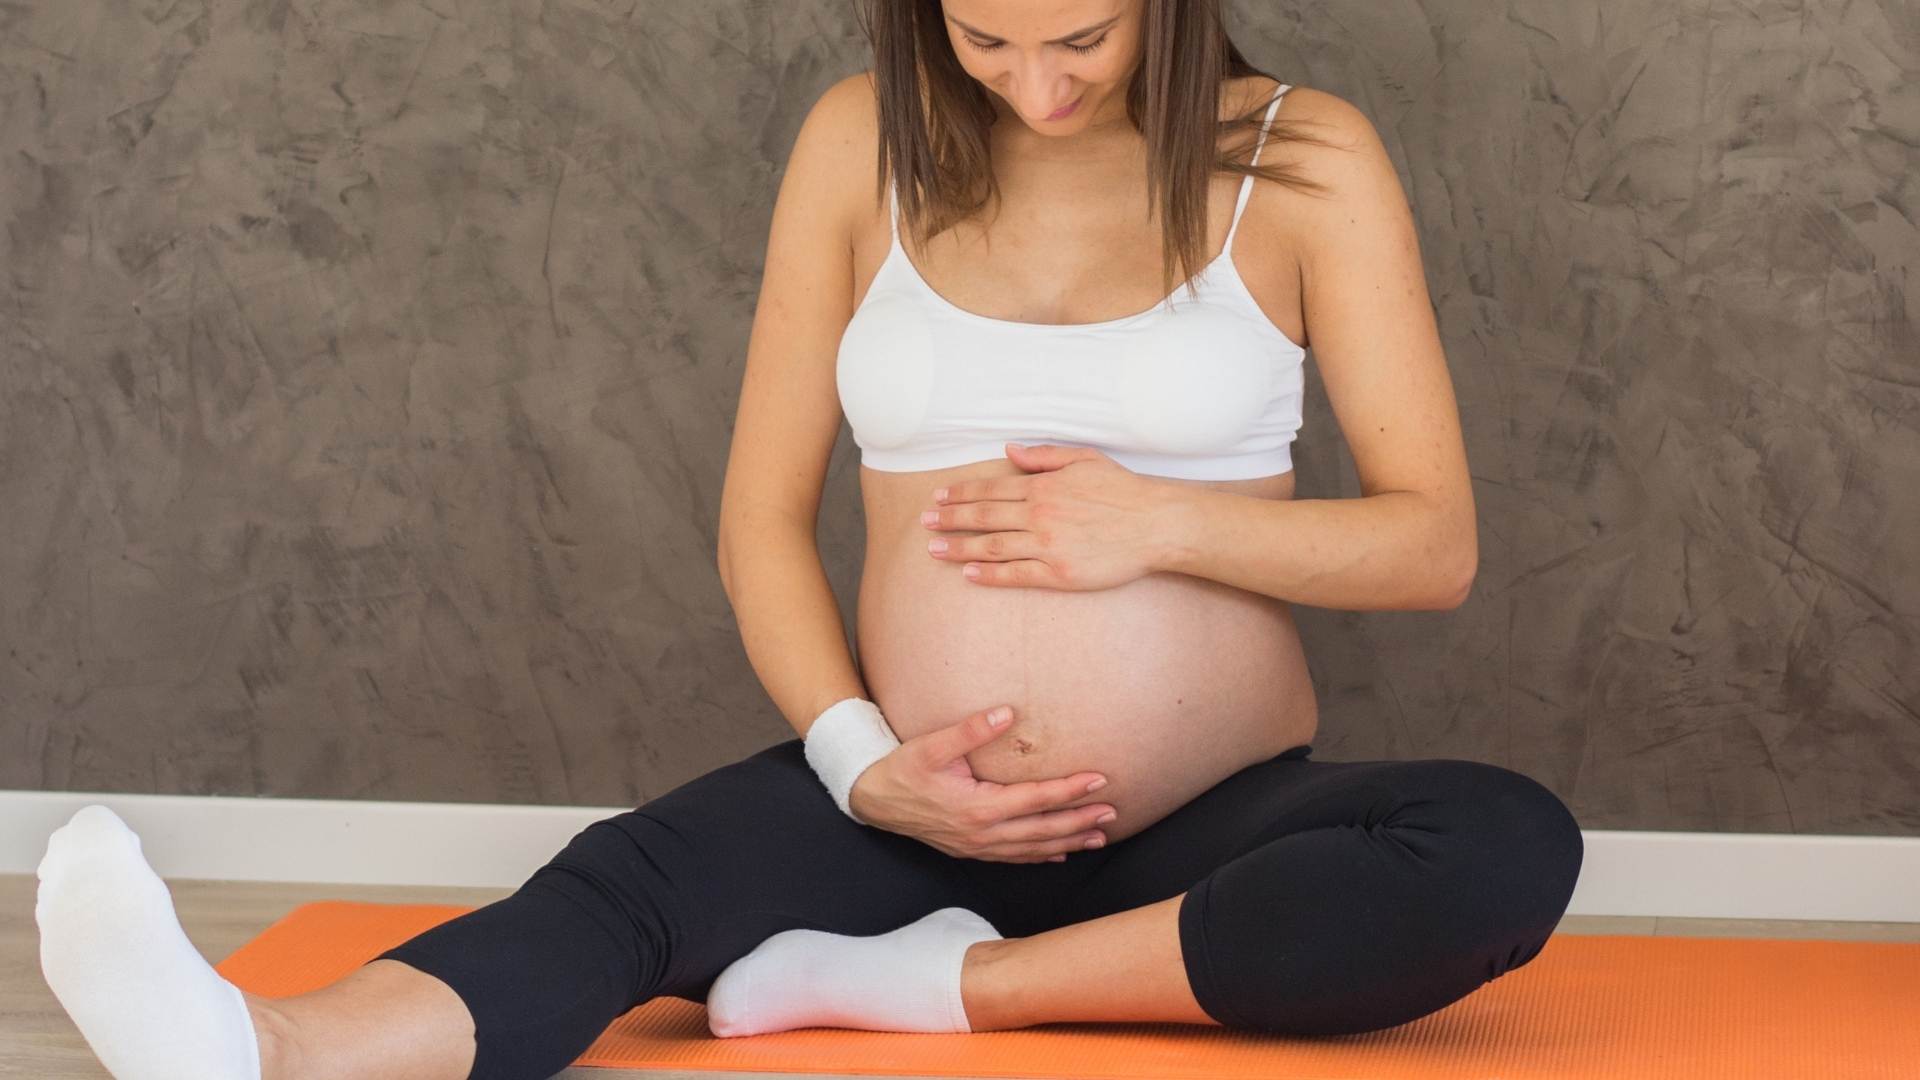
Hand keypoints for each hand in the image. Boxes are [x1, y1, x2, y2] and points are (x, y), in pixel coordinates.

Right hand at [848, 704, 1118, 862]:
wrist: (871, 800)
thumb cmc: (901, 770)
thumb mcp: (931, 745)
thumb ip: (970, 730)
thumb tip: (1008, 712)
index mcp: (978, 808)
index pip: (1036, 799)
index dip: (1070, 790)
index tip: (1099, 780)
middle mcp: (982, 834)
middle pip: (1043, 829)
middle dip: (1080, 821)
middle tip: (1112, 812)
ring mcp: (977, 847)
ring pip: (1032, 848)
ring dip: (1068, 841)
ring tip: (1098, 836)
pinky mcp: (970, 851)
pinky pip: (1014, 858)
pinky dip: (1040, 856)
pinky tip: (1059, 853)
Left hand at [921, 442, 1172, 589]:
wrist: (1156, 524)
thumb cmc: (1123, 491)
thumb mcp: (1084, 459)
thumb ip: (1044, 456)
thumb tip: (1009, 451)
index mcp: (1043, 487)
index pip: (990, 490)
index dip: (960, 494)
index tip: (938, 498)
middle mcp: (1039, 515)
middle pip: (983, 517)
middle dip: (949, 519)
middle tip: (924, 523)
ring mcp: (1047, 546)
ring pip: (991, 547)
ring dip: (958, 547)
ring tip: (934, 549)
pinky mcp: (1059, 574)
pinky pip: (1015, 575)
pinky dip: (989, 575)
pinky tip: (968, 574)